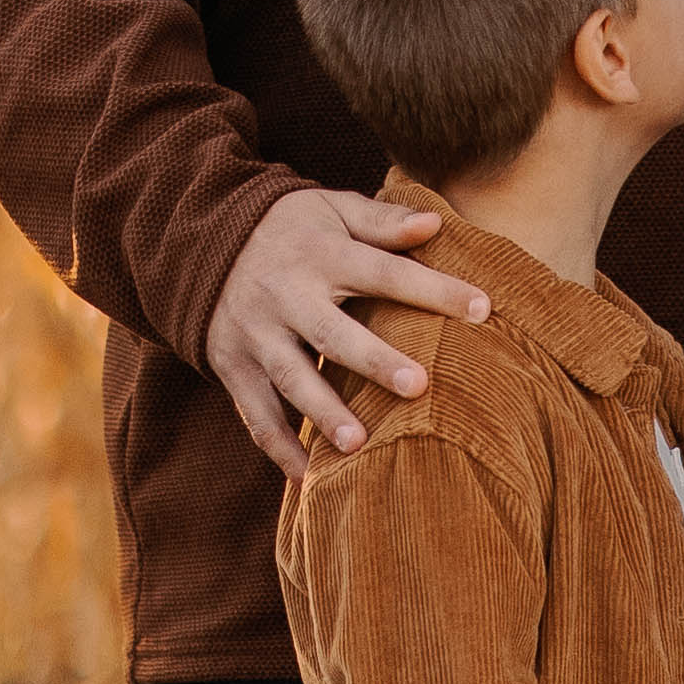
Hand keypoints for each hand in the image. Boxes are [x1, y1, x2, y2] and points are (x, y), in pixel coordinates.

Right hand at [203, 184, 486, 472]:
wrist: (200, 239)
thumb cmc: (289, 228)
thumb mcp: (331, 209)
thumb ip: (381, 221)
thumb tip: (435, 224)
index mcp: (320, 254)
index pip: (385, 273)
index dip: (433, 290)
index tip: (484, 309)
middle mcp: (286, 295)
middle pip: (334, 333)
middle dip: (375, 362)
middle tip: (419, 387)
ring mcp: (255, 334)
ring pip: (292, 378)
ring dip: (323, 412)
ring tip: (359, 444)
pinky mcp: (231, 365)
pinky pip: (254, 412)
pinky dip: (277, 445)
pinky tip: (307, 475)